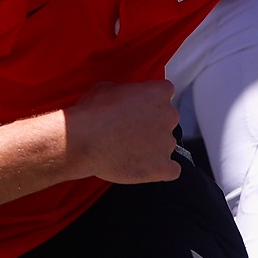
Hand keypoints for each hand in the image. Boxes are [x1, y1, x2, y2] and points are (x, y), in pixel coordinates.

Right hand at [63, 80, 179, 183]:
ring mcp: (167, 143)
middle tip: (131, 129)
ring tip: (129, 150)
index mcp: (158, 93)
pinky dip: (161, 169)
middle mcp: (168, 116)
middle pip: (168, 118)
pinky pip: (172, 170)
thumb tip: (123, 97)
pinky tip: (145, 167)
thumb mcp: (105, 88)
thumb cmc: (93, 113)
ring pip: (167, 144)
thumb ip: (124, 91)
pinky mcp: (163, 167)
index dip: (151, 99)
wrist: (85, 141)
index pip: (165, 91)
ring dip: (153, 146)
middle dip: (154, 123)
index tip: (140, 105)